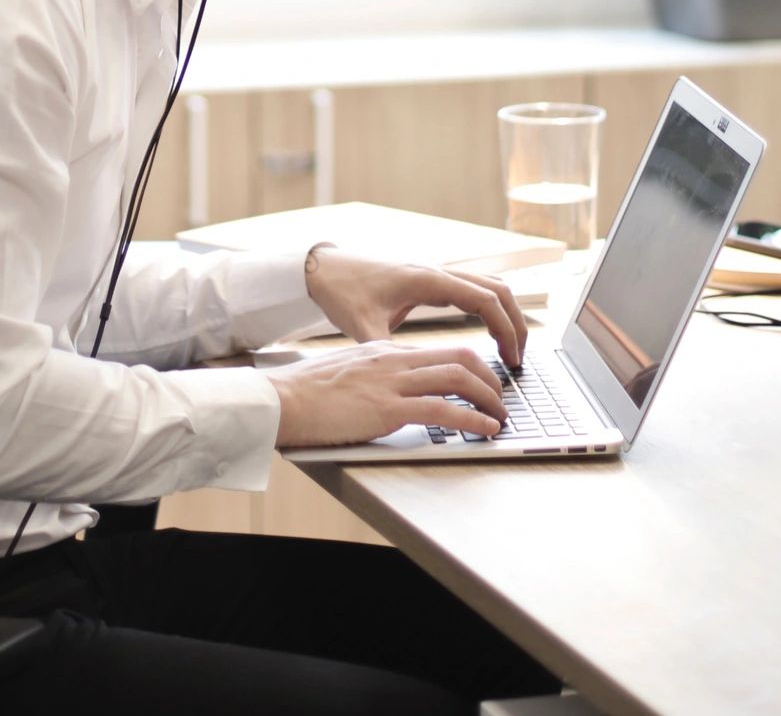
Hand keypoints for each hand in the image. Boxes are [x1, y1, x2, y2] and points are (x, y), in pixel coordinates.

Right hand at [267, 341, 507, 446]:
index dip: (471, 366)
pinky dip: (473, 419)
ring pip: (459, 379)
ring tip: (501, 416)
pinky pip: (443, 410)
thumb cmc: (304, 393)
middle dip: (489, 379)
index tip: (484, 383)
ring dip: (489, 399)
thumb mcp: (347, 374)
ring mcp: (392, 383)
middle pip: (460, 358)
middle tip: (501, 398)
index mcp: (385, 352)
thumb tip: (391, 394)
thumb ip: (373, 378)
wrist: (279, 400)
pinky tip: (486, 429)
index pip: (442, 351)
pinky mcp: (387, 409)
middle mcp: (394, 361)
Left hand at [304, 248, 527, 373]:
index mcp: (429, 280)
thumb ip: (387, 352)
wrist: (325, 267)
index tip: (512, 360)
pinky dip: (490, 310)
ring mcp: (437, 274)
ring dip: (506, 315)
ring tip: (509, 351)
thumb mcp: (362, 326)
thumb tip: (408, 380)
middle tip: (519, 360)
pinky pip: (474, 290)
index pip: (486, 300)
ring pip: (490, 287)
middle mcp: (439, 272)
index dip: (506, 330)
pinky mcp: (432, 280)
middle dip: (516, 324)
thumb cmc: (343, 290)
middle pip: (499, 290)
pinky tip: (487, 336)